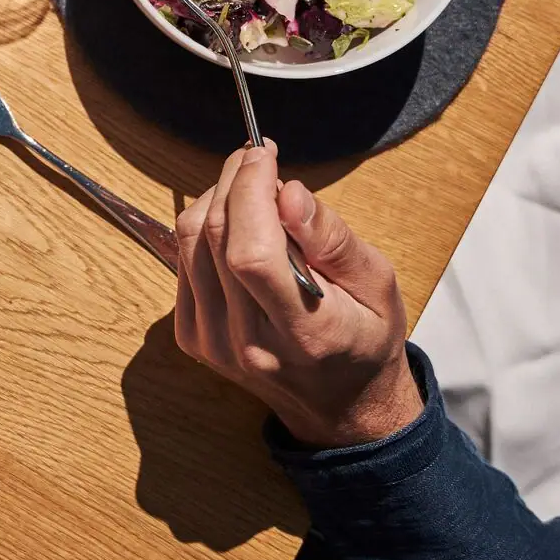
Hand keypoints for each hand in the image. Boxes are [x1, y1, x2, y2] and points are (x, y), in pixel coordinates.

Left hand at [174, 141, 424, 447]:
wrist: (342, 405)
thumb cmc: (366, 338)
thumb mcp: (377, 284)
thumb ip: (332, 238)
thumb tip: (288, 191)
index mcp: (302, 333)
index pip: (251, 252)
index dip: (249, 190)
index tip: (265, 153)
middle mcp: (246, 342)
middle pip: (214, 239)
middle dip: (233, 181)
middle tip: (258, 157)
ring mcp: (212, 343)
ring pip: (188, 243)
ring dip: (215, 199)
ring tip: (251, 186)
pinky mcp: (193, 338)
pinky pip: (182, 261)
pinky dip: (204, 228)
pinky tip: (237, 223)